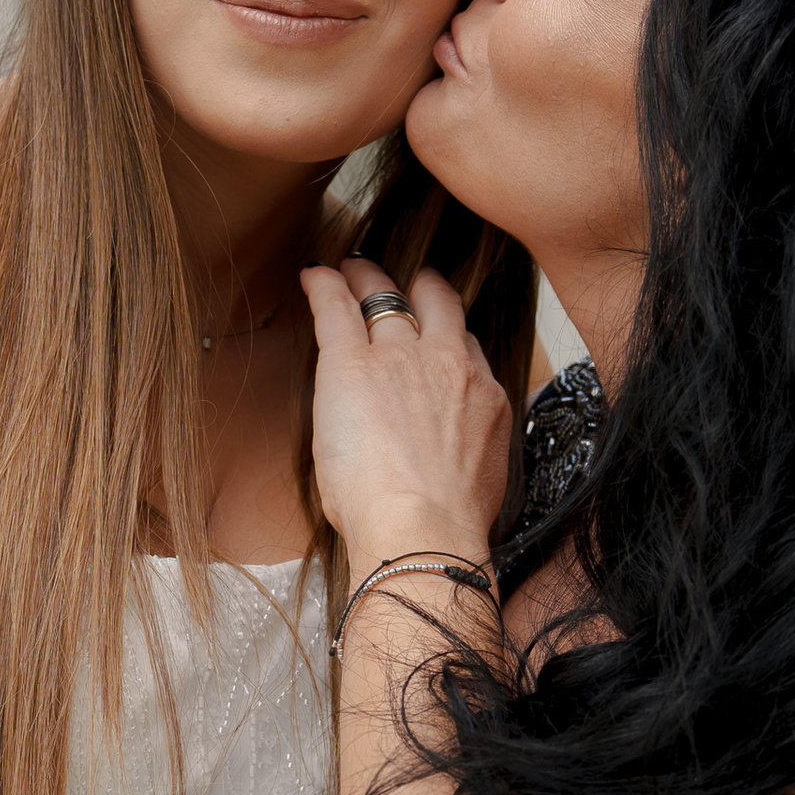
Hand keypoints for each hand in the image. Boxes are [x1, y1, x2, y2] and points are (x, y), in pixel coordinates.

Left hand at [300, 258, 511, 568]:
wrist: (424, 528)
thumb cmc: (445, 524)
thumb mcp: (479, 478)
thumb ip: (464, 448)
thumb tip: (444, 458)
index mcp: (481, 397)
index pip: (464, 346)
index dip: (443, 334)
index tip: (429, 334)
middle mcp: (446, 365)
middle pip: (435, 302)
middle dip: (417, 286)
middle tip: (395, 281)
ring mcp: (401, 358)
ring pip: (384, 297)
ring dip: (366, 277)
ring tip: (352, 267)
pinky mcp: (352, 363)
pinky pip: (336, 308)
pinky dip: (324, 286)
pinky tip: (313, 276)